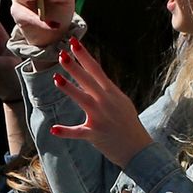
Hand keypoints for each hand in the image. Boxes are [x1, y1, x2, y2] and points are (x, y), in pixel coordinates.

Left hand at [48, 37, 152, 165]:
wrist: (139, 150)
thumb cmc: (127, 124)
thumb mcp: (121, 102)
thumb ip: (107, 90)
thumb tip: (96, 76)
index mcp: (112, 93)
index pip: (96, 70)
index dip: (84, 56)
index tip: (73, 42)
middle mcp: (106, 103)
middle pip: (88, 81)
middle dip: (75, 67)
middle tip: (62, 54)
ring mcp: (101, 118)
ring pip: (83, 100)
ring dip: (70, 89)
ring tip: (56, 78)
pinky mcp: (95, 134)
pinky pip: (78, 132)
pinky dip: (66, 131)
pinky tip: (53, 129)